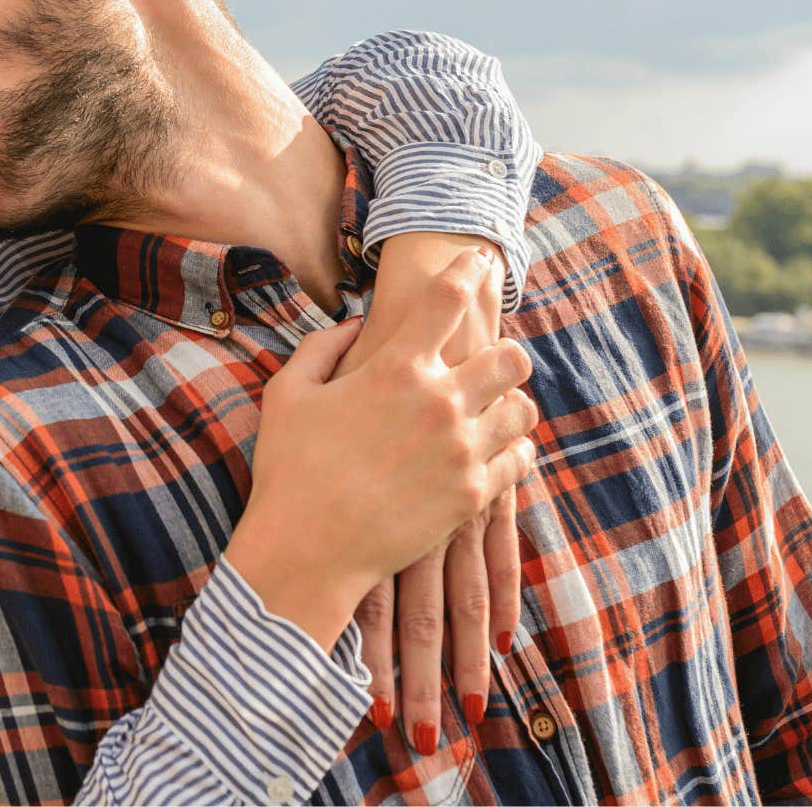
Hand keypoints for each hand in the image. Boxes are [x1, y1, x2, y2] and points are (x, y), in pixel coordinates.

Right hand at [227, 248, 536, 653]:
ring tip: (493, 407)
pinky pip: (521, 457)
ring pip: (523, 407)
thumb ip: (323, 347)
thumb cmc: (289, 469)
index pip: (450, 300)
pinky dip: (513, 448)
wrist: (307, 550)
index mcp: (396, 368)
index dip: (469, 271)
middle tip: (490, 360)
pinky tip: (494, 449)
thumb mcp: (288, 394)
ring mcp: (462, 450)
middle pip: (511, 355)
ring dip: (511, 402)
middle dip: (505, 351)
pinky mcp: (474, 495)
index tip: (478, 261)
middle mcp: (440, 402)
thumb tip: (357, 325)